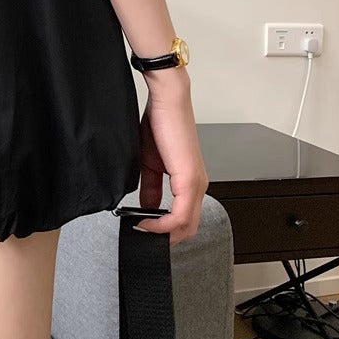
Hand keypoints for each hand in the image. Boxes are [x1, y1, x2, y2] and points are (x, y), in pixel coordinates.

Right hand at [134, 81, 208, 245]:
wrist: (166, 102)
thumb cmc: (160, 124)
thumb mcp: (150, 162)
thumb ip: (150, 187)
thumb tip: (146, 207)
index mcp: (190, 181)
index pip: (184, 219)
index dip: (164, 230)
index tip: (140, 228)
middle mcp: (198, 185)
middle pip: (188, 228)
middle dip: (163, 237)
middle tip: (140, 234)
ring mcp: (196, 184)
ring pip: (187, 225)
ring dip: (162, 233)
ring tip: (140, 228)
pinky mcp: (189, 179)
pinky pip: (180, 215)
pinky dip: (162, 224)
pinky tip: (144, 220)